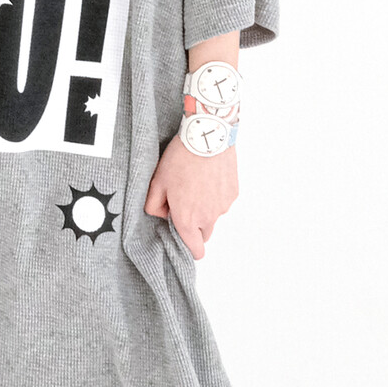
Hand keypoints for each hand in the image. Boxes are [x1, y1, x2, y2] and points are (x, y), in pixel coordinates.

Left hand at [143, 129, 237, 258]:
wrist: (207, 136)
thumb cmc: (180, 159)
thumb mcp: (157, 182)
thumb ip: (154, 206)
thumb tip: (161, 214)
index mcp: (188, 219)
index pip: (195, 250)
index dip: (189, 247)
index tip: (182, 236)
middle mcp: (208, 217)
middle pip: (204, 234)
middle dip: (195, 225)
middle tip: (185, 202)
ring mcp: (223, 206)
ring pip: (214, 216)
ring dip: (206, 208)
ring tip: (197, 183)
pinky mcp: (233, 193)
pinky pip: (223, 201)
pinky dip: (217, 194)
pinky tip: (209, 177)